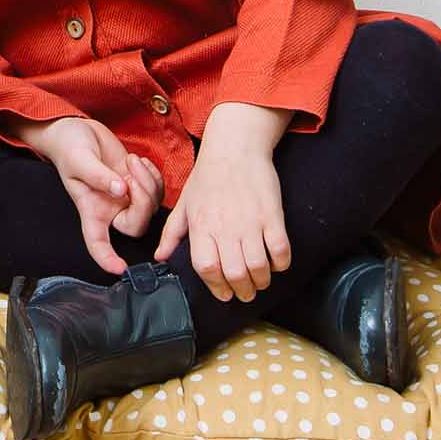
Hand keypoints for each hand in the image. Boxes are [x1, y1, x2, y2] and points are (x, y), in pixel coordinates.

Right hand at [9, 114, 163, 275]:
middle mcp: (110, 208)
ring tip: (132, 160)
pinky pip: (157, 190)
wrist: (77, 129)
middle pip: (136, 225)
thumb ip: (99, 176)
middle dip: (142, 201)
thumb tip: (121, 190)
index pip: (98, 243)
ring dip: (148, 182)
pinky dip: (154, 176)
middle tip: (131, 172)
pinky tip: (140, 162)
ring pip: (150, 206)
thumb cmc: (69, 146)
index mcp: (91, 210)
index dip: (108, 260)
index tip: (120, 269)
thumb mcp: (79, 159)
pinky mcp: (135, 182)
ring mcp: (124, 196)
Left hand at [154, 104, 291, 301]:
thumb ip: (172, 233)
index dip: (216, 287)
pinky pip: (281, 250)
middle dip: (242, 291)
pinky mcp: (272, 214)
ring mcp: (250, 220)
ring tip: (260, 281)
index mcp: (201, 224)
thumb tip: (160, 257)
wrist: (235, 145)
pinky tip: (276, 263)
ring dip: (261, 281)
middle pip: (235, 274)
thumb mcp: (184, 202)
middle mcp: (225, 225)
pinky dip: (280, 264)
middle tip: (245, 292)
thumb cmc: (207, 175)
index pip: (206, 268)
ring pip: (259, 267)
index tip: (224, 294)